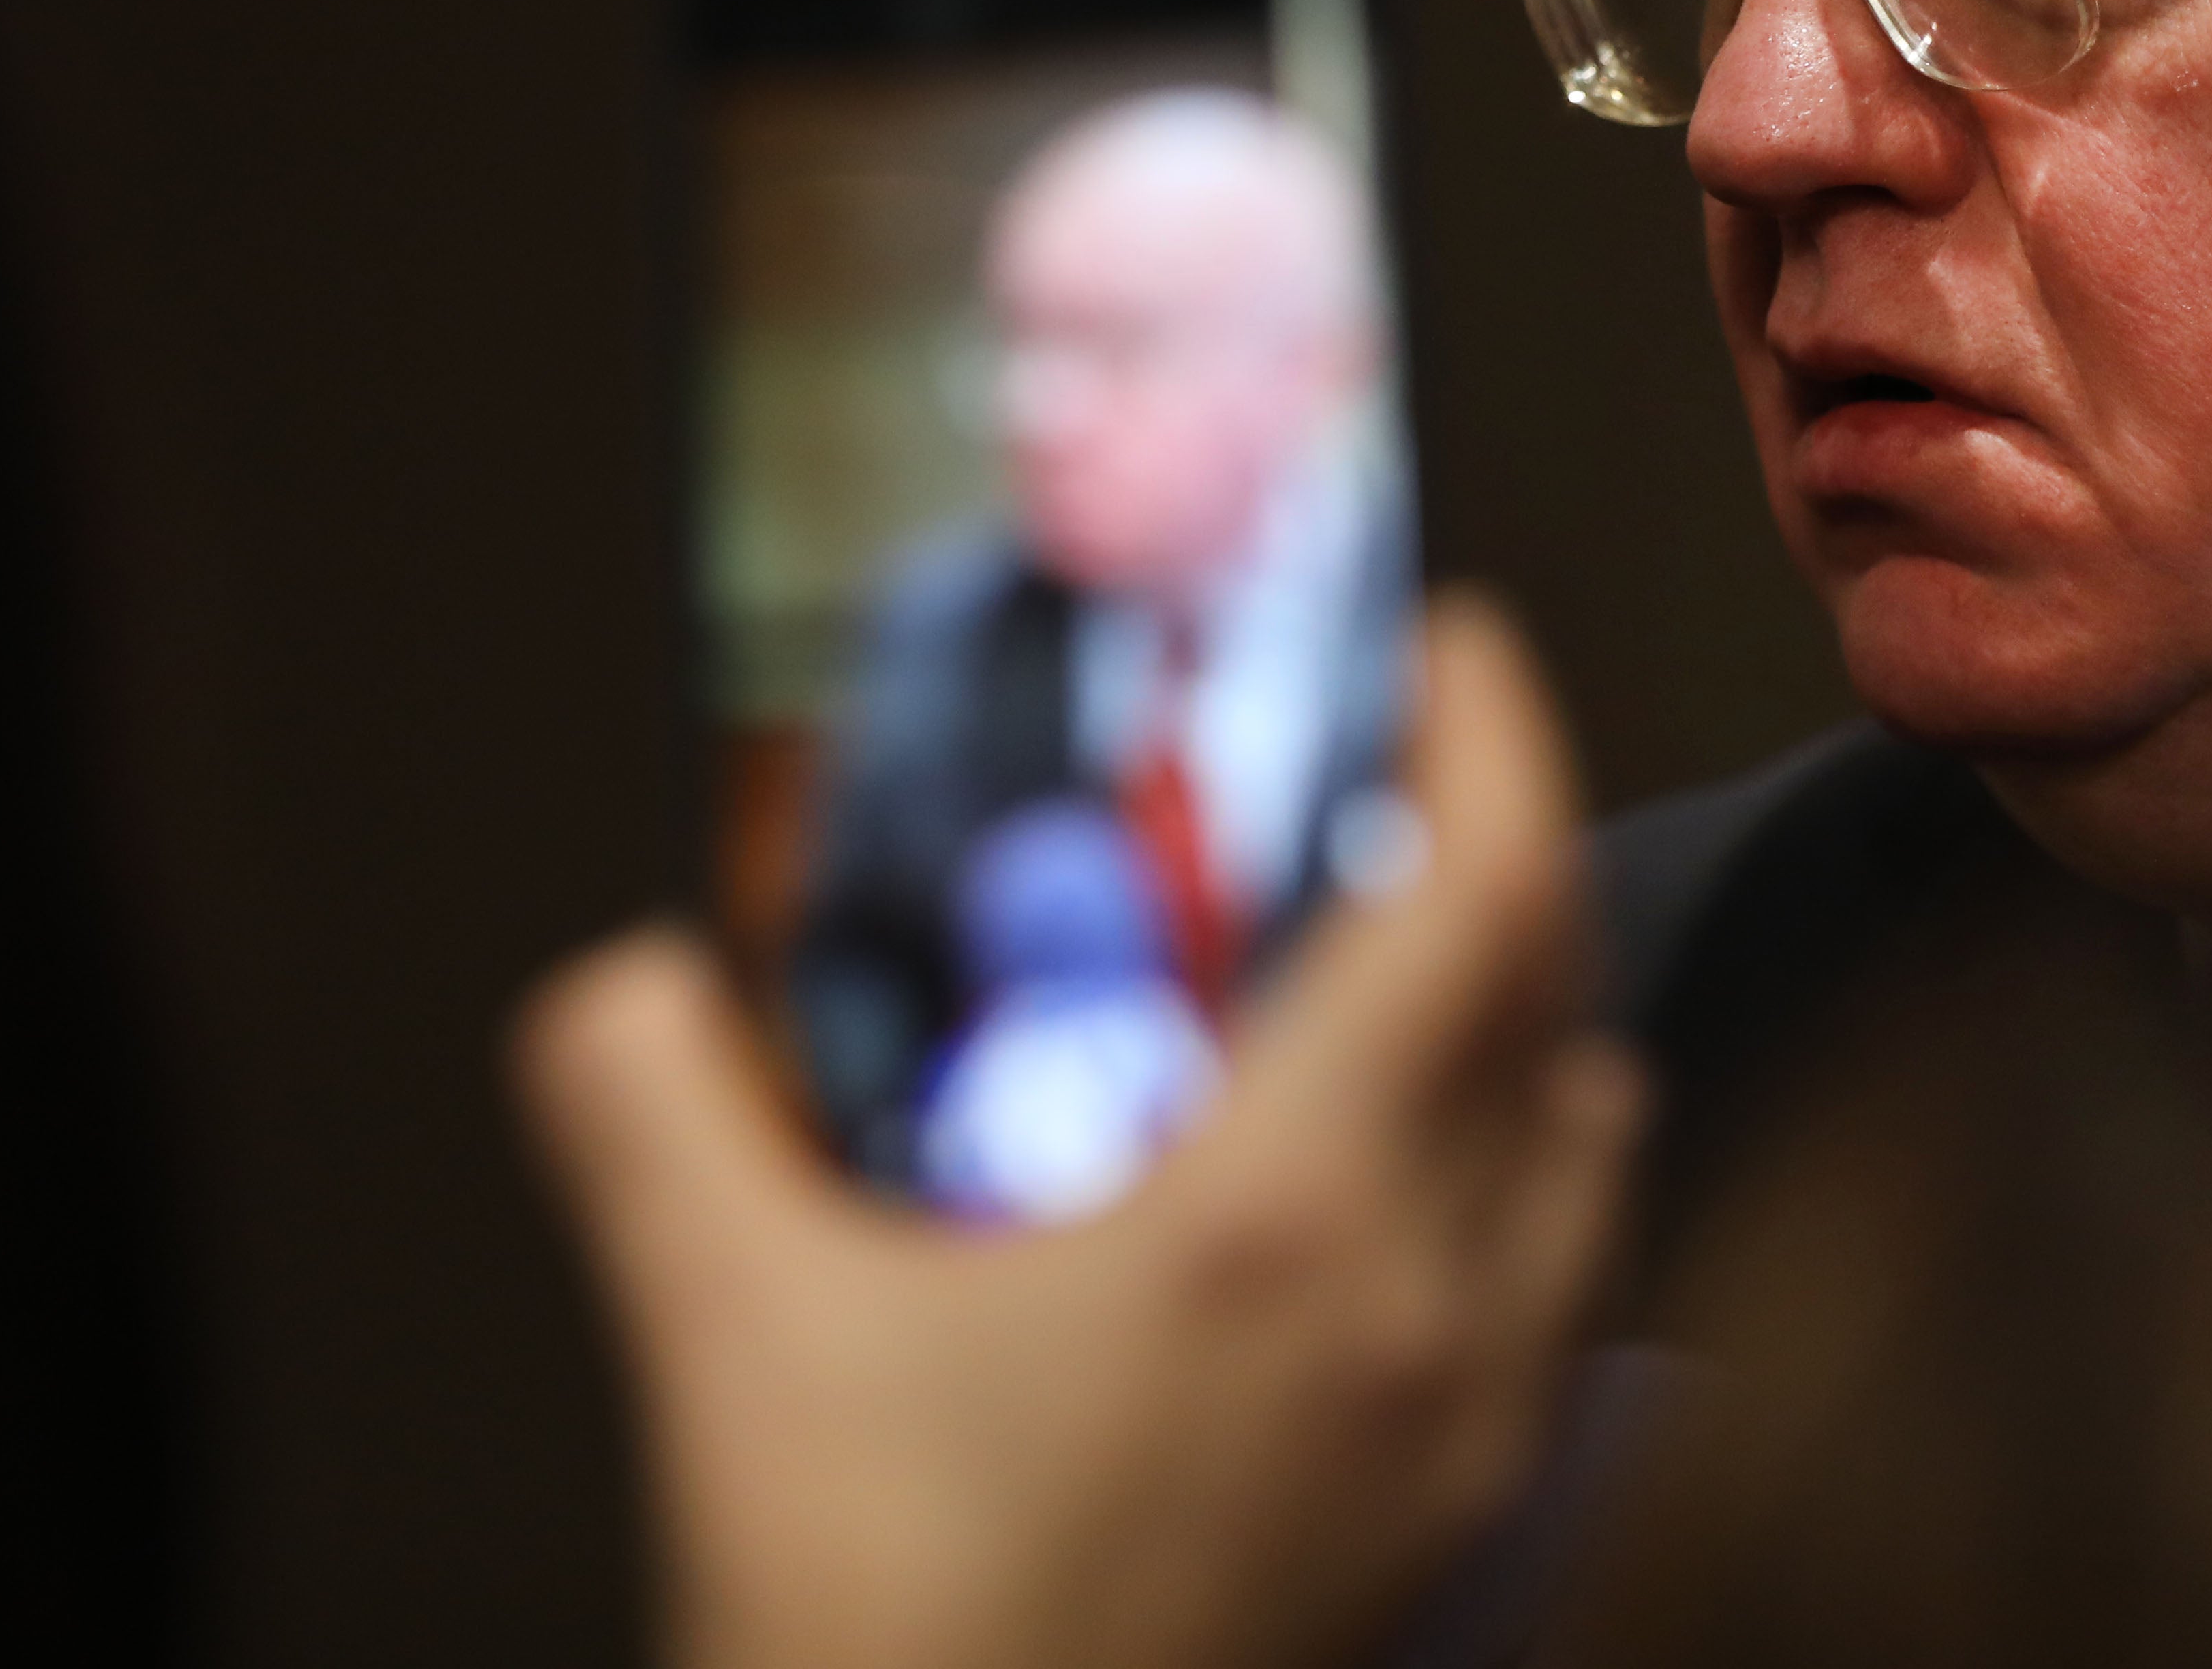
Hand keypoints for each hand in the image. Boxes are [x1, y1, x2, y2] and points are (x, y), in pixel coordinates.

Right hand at [515, 594, 1642, 1668]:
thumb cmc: (873, 1623)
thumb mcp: (727, 1336)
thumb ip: (653, 1113)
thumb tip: (624, 984)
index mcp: (1285, 1219)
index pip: (1481, 897)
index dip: (1490, 735)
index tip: (1452, 640)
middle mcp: (1424, 1303)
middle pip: (1555, 994)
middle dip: (1501, 848)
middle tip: (1409, 770)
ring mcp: (1468, 1423)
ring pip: (1588, 1141)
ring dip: (1533, 1017)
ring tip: (1417, 957)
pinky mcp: (1460, 1523)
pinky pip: (1563, 1282)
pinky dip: (1531, 1175)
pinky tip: (1419, 1181)